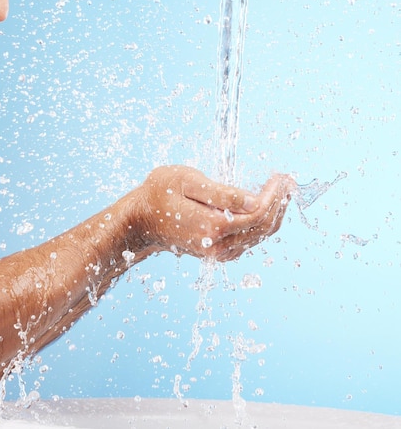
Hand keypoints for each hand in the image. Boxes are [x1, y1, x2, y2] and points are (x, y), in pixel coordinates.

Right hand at [136, 165, 294, 260]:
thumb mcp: (189, 182)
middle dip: (280, 203)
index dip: (274, 195)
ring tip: (282, 191)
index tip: (281, 176)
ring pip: (259, 236)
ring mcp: (218, 252)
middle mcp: (219, 245)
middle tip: (288, 180)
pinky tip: (265, 207)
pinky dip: (261, 224)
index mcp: (214, 226)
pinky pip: (248, 240)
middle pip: (263, 227)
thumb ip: (223, 194)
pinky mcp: (216, 252)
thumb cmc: (160, 193)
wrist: (140, 220)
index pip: (258, 214)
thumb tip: (255, 200)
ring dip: (274, 213)